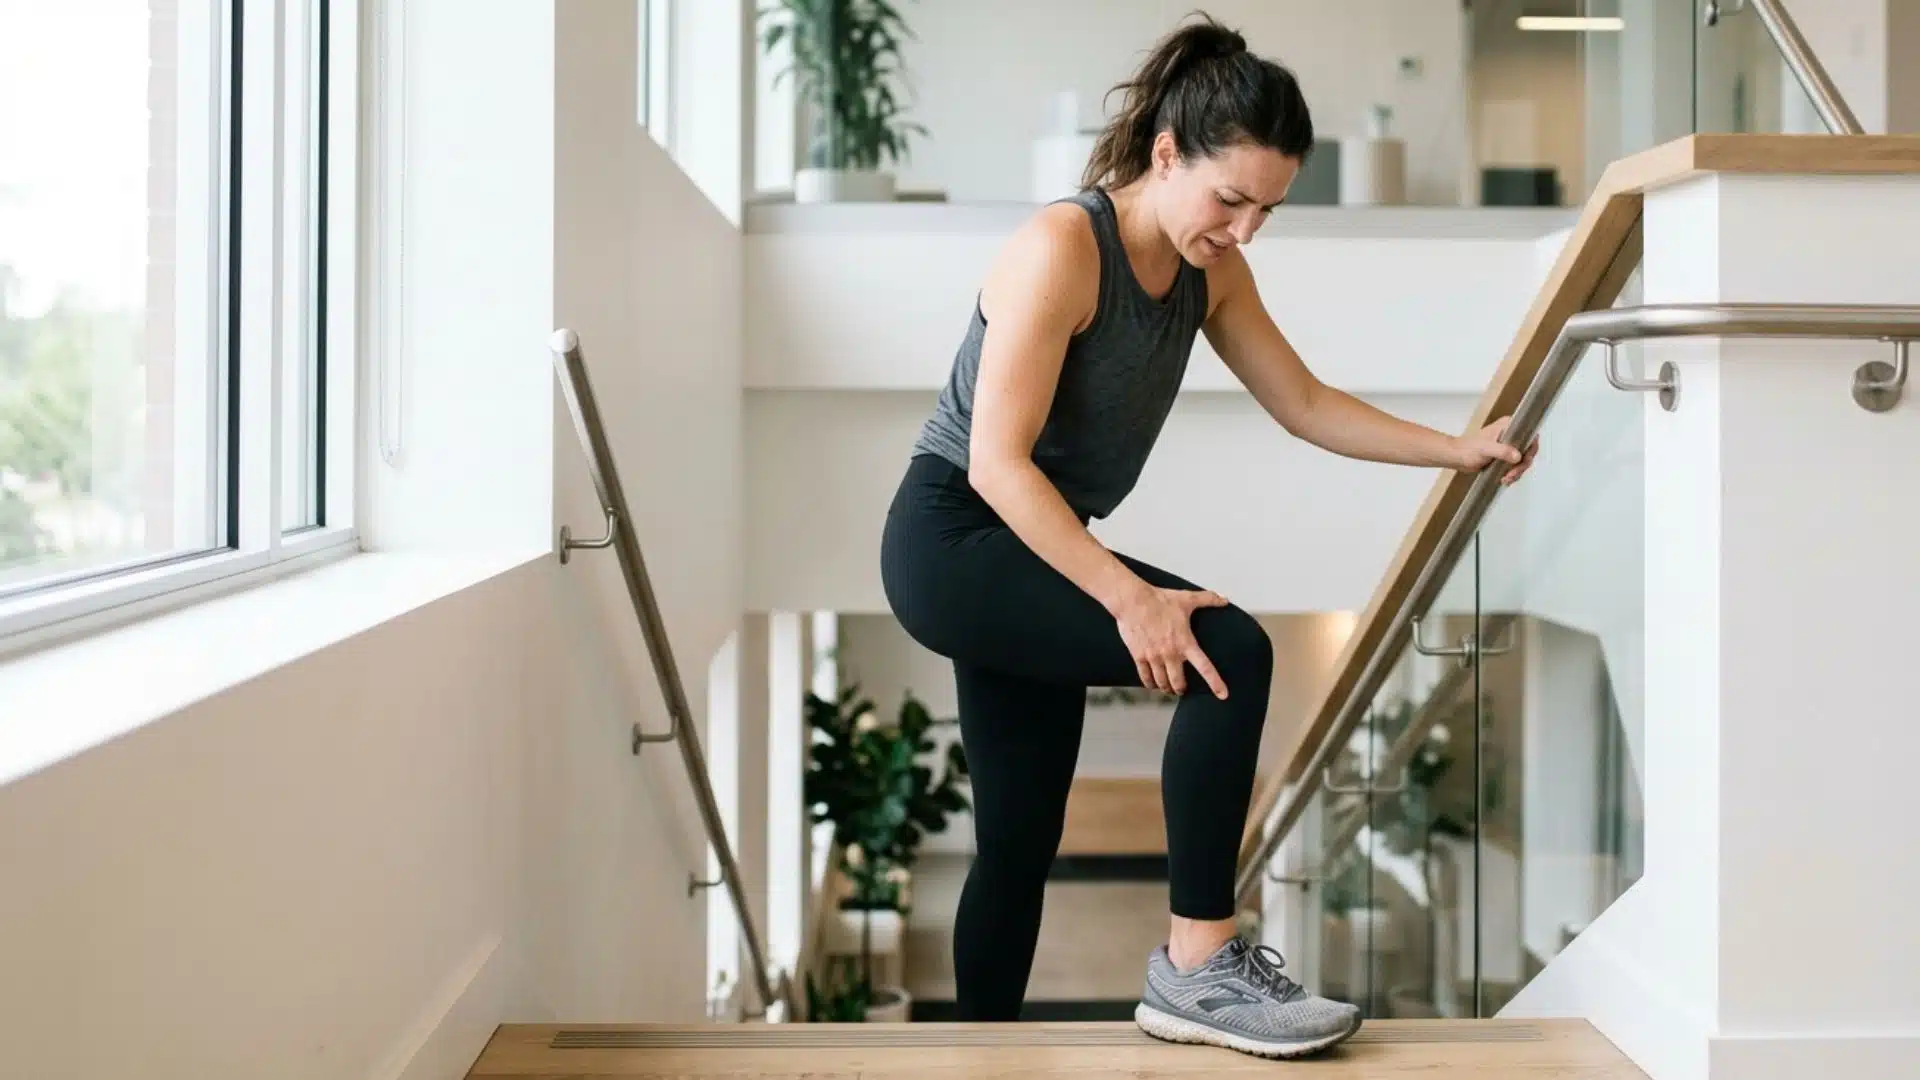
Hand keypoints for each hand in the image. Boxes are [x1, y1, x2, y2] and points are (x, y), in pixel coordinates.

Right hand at [1112, 583, 1230, 698]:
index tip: (1223, 695)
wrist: (1132, 601)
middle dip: (1181, 689)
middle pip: (1178, 683)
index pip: (1205, 667)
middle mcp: (1170, 653)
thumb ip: (1208, 599)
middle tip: (1181, 690)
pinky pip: (1145, 677)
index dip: (1215, 683)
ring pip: (1162, 683)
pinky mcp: (1138, 656)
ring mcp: (1153, 656)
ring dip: (1166, 688)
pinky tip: (1152, 685)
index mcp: (1185, 642)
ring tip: (1168, 689)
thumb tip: (1225, 600)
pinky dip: (1150, 684)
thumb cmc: (1159, 599)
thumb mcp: (1187, 598)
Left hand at [1452, 416, 1538, 485]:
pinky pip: (1515, 466)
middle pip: (1528, 450)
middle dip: (1522, 465)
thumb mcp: (1485, 448)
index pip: (1529, 434)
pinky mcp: (1505, 456)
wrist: (1457, 457)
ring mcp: (1508, 446)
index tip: (1524, 459)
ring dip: (1517, 471)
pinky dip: (1513, 474)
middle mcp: (1511, 434)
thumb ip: (1502, 451)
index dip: (1531, 448)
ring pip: (1523, 460)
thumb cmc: (1467, 449)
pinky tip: (1505, 479)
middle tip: (1512, 474)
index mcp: (1508, 426)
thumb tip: (1517, 456)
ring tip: (1506, 478)